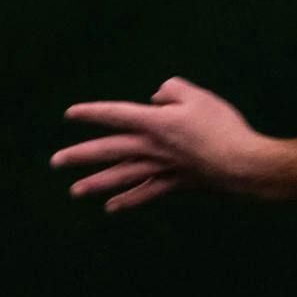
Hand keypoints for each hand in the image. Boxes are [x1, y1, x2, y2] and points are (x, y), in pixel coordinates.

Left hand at [50, 75, 277, 214]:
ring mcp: (161, 169)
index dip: (92, 113)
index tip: (70, 114)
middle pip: (109, 150)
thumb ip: (172, 90)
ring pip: (121, 176)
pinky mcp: (174, 185)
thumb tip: (156, 98)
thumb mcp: (197, 95)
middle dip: (80, 155)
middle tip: (55, 162)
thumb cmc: (221, 126)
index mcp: (155, 122)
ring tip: (74, 190)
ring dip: (96, 183)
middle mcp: (151, 147)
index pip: (116, 115)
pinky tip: (111, 207)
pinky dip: (127, 200)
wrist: (242, 165)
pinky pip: (144, 193)